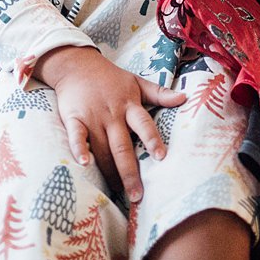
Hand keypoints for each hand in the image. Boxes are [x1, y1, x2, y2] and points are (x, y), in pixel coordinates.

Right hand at [36, 45, 185, 201]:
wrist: (77, 64)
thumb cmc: (110, 77)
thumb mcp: (137, 82)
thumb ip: (159, 93)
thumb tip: (184, 98)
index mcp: (129, 105)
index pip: (144, 124)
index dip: (152, 139)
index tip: (161, 157)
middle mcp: (112, 114)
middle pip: (122, 145)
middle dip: (130, 171)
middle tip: (137, 195)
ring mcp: (93, 117)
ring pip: (102, 148)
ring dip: (108, 170)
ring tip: (116, 192)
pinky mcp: (74, 118)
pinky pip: (77, 136)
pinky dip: (80, 149)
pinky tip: (84, 164)